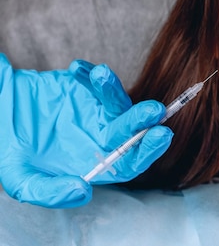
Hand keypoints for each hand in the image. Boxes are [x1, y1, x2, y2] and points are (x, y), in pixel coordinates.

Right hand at [0, 55, 172, 207]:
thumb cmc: (14, 157)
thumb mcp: (23, 180)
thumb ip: (51, 192)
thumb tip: (83, 191)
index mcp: (98, 162)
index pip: (132, 160)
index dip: (149, 150)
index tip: (161, 136)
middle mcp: (103, 135)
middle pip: (130, 128)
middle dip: (142, 118)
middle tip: (155, 110)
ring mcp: (95, 110)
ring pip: (114, 98)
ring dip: (111, 87)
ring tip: (101, 75)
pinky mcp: (82, 87)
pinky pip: (90, 77)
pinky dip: (87, 72)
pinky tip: (77, 69)